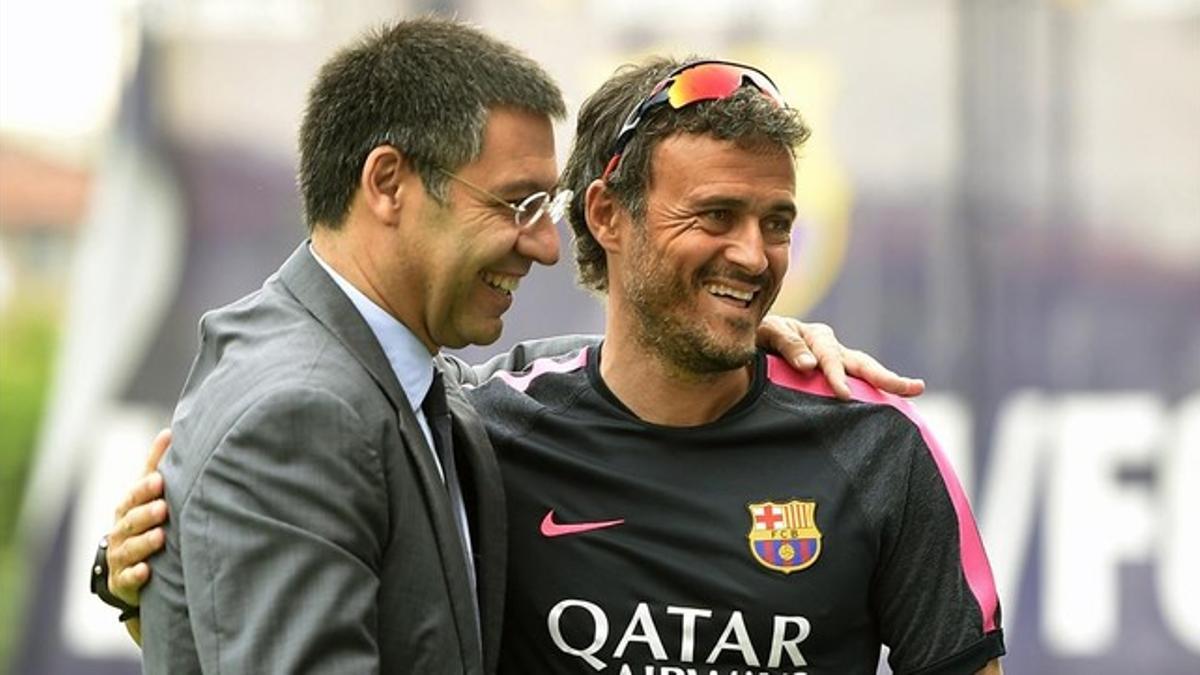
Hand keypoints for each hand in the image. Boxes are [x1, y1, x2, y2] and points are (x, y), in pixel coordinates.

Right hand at [106, 428, 171, 641]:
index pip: (133, 496)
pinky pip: (127, 579)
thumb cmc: (144, 520)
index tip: (160, 481)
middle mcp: (120, 530)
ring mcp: (120, 556)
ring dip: (144, 543)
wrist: (128, 564)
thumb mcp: (147, 494)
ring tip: (161, 537)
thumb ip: (156, 465)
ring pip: (129, 549)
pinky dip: (135, 575)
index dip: (144, 489)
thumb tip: (169, 431)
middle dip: (145, 514)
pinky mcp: (123, 581)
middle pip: (130, 521)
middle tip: (163, 508)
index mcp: (127, 508)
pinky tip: (146, 571)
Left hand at [756, 316, 925, 399]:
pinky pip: (858, 382)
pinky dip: (876, 391)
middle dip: (883, 376)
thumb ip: (787, 346)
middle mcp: (830, 347)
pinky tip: (898, 406)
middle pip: (859, 362)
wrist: (750, 342)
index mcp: (814, 336)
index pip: (829, 356)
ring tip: (916, 389)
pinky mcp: (836, 374)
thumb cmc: (756, 337)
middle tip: (906, 387)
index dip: (835, 374)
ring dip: (888, 381)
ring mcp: (836, 360)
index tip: (842, 394)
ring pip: (864, 370)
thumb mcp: (766, 334)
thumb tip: (810, 367)